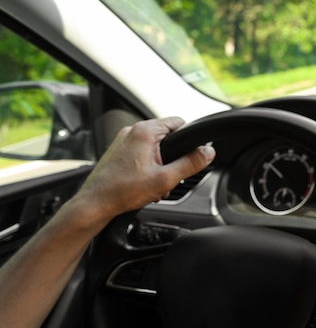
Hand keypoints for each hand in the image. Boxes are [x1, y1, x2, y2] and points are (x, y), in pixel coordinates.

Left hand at [75, 117, 214, 218]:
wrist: (94, 204)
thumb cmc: (122, 191)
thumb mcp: (165, 179)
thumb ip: (190, 163)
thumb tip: (208, 152)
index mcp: (145, 131)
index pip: (179, 123)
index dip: (188, 140)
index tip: (188, 157)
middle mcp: (132, 131)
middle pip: (167, 136)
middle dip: (173, 157)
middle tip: (168, 176)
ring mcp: (123, 140)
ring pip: (154, 146)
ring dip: (160, 164)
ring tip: (155, 184)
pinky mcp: (118, 151)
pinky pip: (141, 153)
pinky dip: (148, 166)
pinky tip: (145, 183)